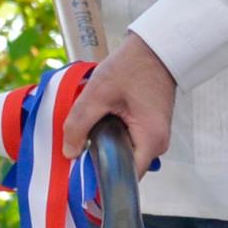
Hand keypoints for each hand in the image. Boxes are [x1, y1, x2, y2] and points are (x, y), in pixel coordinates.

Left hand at [60, 33, 177, 169]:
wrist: (155, 47)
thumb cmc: (131, 67)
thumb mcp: (97, 94)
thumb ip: (79, 125)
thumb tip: (69, 153)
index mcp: (150, 141)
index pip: (125, 177)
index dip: (102, 179)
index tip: (80, 175)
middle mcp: (158, 145)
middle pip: (125, 167)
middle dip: (100, 161)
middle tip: (77, 149)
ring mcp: (156, 137)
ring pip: (126, 154)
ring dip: (106, 146)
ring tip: (88, 132)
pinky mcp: (151, 128)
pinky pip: (129, 142)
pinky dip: (114, 137)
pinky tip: (101, 123)